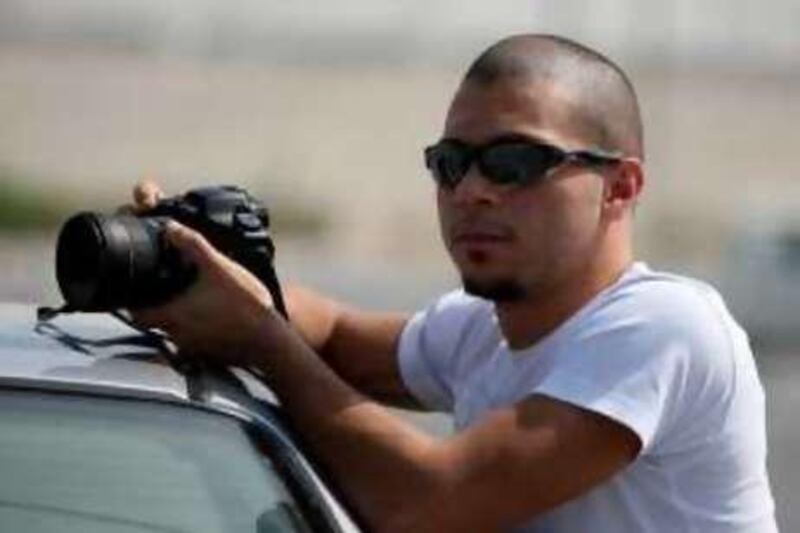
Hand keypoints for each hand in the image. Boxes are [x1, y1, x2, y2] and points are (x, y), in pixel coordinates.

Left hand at [133, 220, 283, 367]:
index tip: (137, 286)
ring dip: (179, 316)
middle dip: (158, 304)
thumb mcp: (218, 267)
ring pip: (174, 330)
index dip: (132, 299)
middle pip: (153, 321)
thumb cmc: (244, 307)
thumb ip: (192, 244)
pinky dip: (198, 326)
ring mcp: (193, 348)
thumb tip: (171, 228)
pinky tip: (214, 315)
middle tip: (167, 288)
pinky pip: (195, 339)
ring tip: (194, 298)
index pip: (134, 312)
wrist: (270, 341)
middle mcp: (177, 335)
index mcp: (171, 315)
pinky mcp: (209, 354)